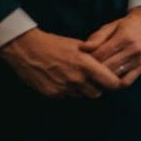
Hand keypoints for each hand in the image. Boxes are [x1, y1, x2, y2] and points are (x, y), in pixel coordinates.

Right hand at [0, 28, 124, 98]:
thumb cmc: (54, 44)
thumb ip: (94, 57)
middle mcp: (77, 79)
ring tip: (74, 78)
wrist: (27, 49)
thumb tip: (108, 64)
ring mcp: (64, 88)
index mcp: (87, 65)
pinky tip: (61, 79)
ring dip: (81, 90)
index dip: (113, 83)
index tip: (111, 80)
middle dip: (97, 87)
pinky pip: (66, 96)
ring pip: (81, 96)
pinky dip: (67, 91)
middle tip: (91, 80)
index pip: (112, 83)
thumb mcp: (79, 45)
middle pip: (97, 93)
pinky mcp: (52, 94)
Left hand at [82, 6, 140, 85]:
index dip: (87, 59)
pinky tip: (108, 80)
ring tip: (94, 75)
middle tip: (85, 70)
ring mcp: (139, 59)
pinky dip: (115, 83)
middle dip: (93, 69)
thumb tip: (82, 48)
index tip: (82, 60)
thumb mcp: (111, 26)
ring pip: (115, 75)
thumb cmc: (129, 24)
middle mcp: (133, 50)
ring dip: (102, 78)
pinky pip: (127, 81)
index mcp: (124, 37)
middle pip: (106, 67)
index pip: (100, 54)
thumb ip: (97, 37)